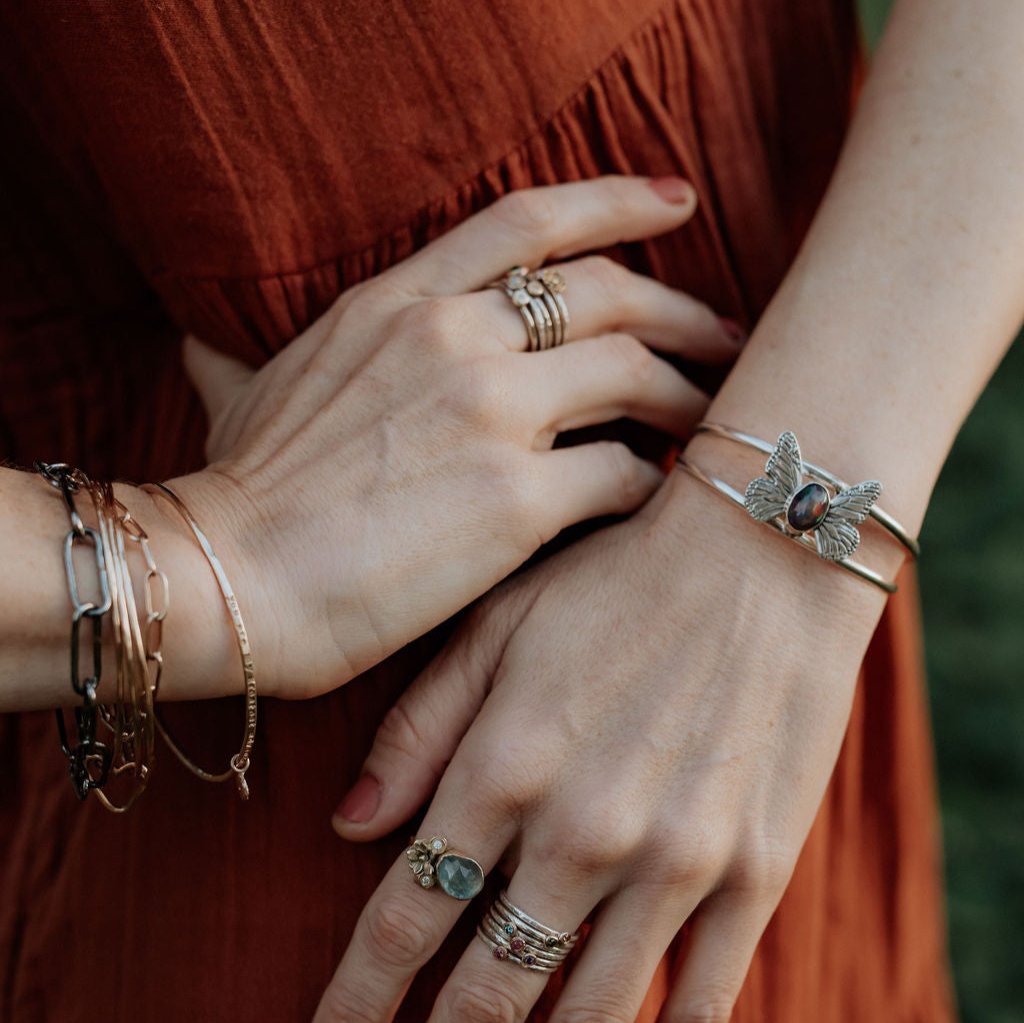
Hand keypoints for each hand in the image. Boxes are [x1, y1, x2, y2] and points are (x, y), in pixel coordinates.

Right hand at [166, 176, 739, 698]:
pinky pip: (624, 474)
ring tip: (708, 423)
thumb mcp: (243, 392)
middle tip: (721, 337)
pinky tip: (653, 499)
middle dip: (684, 312)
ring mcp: (491, 414)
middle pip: (612, 295)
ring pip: (636, 375)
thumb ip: (240, 351)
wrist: (225, 580)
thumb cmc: (241, 493)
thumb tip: (202, 342)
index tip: (676, 205)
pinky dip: (652, 483)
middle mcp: (454, 339)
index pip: (529, 220)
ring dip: (687, 398)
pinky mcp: (517, 501)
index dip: (616, 201)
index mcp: (400, 303)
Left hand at [316, 468, 890, 1022]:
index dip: (358, 994)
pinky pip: (702, 1004)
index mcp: (506, 768)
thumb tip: (349, 829)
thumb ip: (420, 730)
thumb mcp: (500, 625)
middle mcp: (582, 832)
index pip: (405, 919)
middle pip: (486, 994)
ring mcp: (676, 862)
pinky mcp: (755, 873)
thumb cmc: (618, 581)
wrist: (766, 551)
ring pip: (588, 1016)